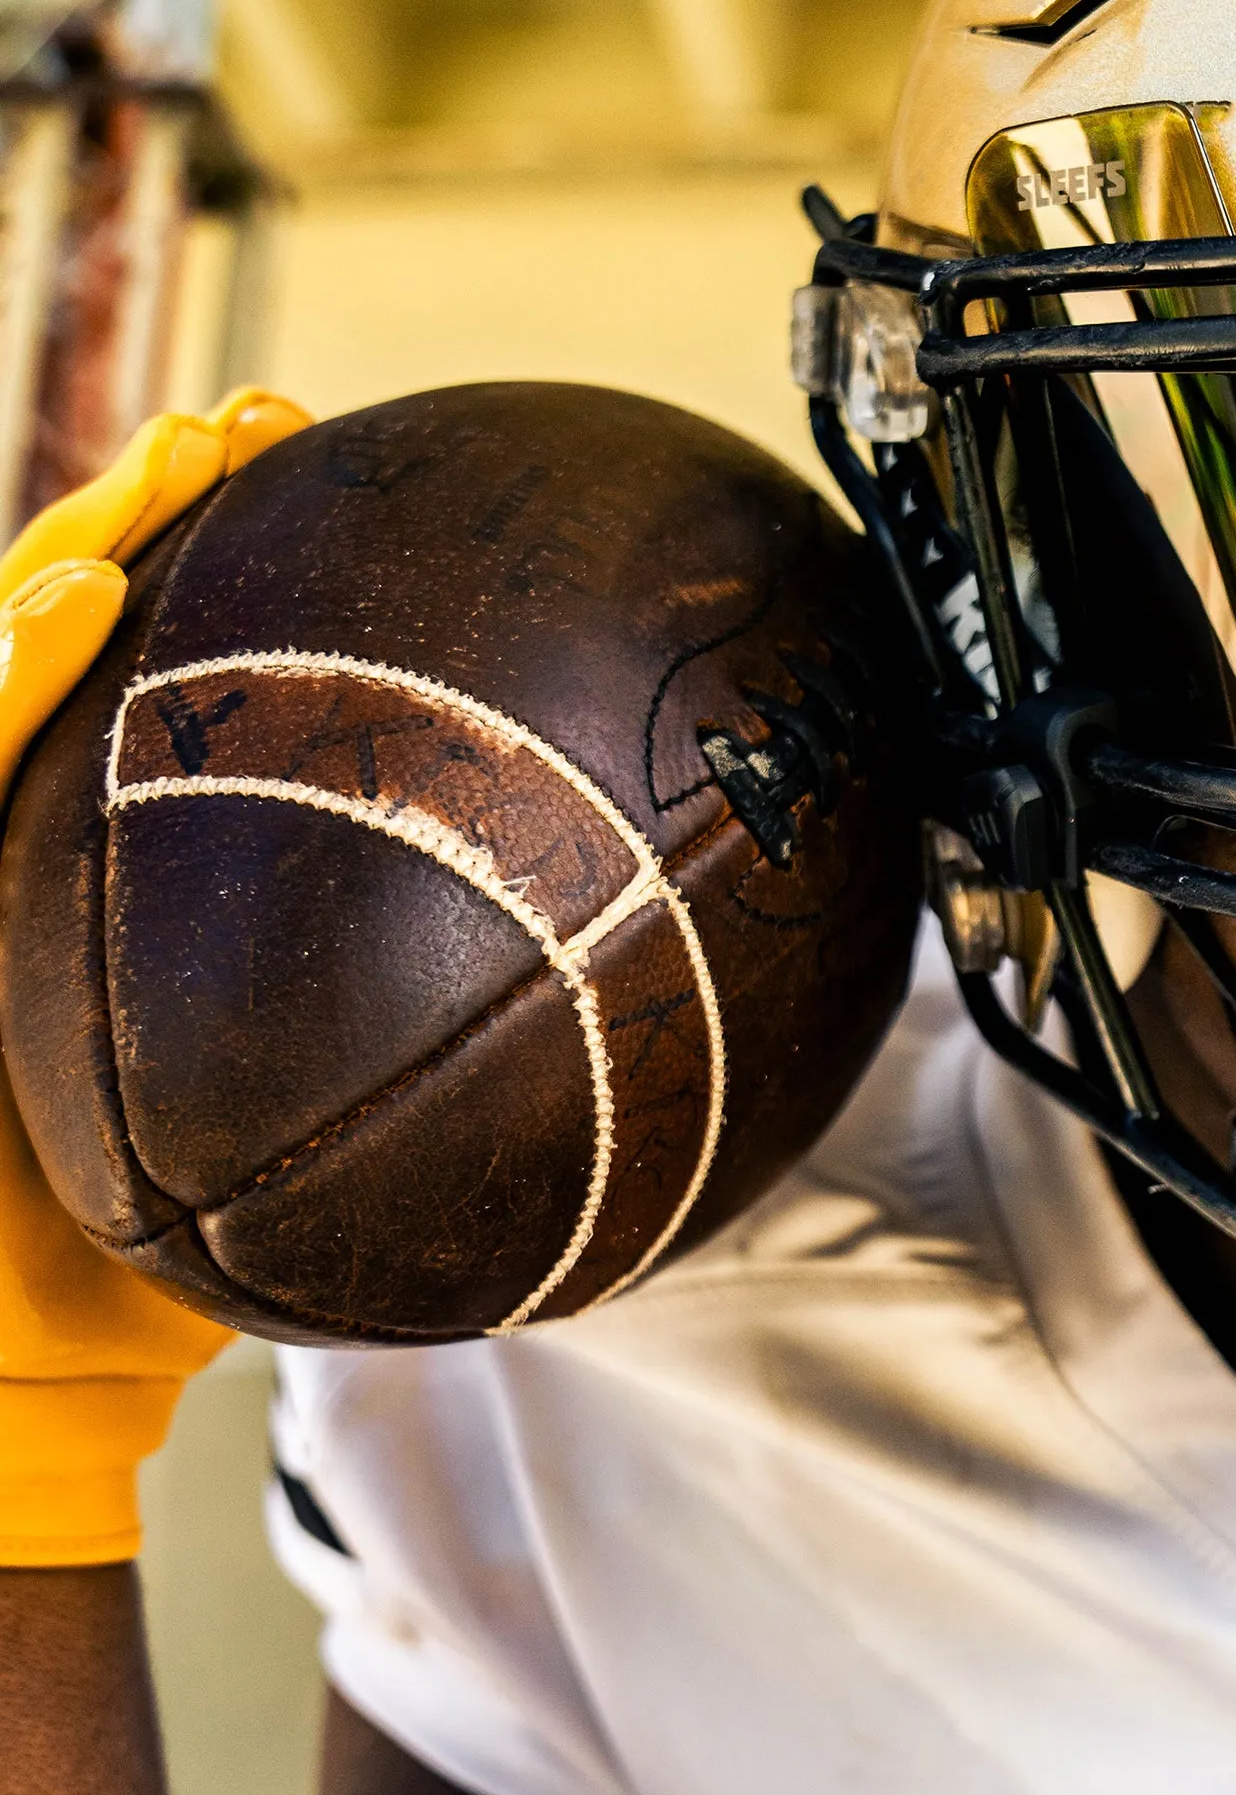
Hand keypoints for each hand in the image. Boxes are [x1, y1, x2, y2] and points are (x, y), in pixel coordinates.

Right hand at [0, 392, 309, 1565]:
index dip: (234, 570)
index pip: (166, 684)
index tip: (340, 478)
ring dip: (68, 561)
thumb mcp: (290, 1121)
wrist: (15, 1370)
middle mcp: (19, 844)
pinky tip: (72, 611)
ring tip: (171, 478)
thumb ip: (388, 1018)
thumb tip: (616, 945)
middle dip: (160, 512)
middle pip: (72, 635)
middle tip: (265, 424)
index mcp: (108, 862)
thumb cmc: (145, 1259)